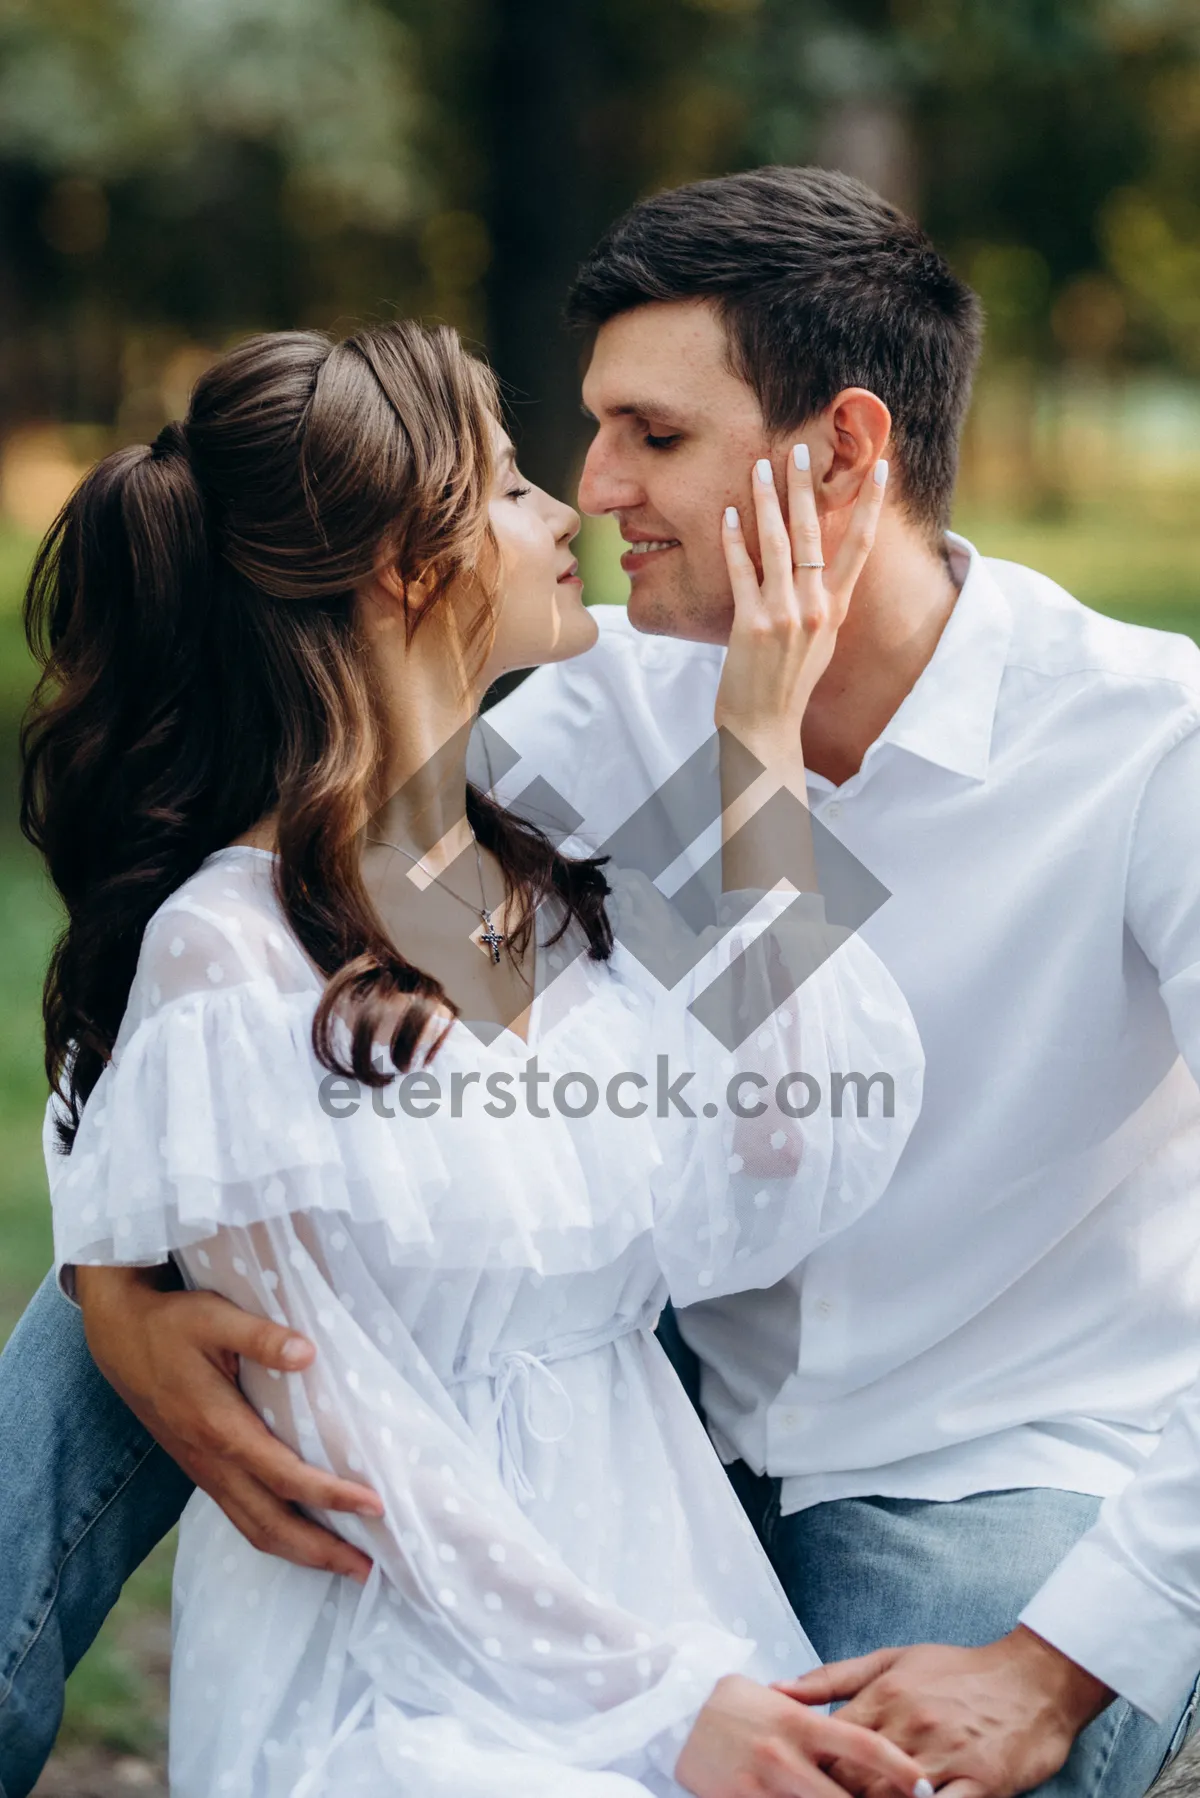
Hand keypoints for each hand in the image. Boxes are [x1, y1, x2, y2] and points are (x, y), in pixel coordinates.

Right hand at [75, 1265, 382, 1580]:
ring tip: (346, 1564)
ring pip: (254, 1528)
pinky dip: (277, 1537)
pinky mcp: (202, 1469)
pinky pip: (242, 1516)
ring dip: (301, 1552)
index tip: (374, 1505)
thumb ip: (260, 1336)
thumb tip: (308, 1353)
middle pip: (270, 1525)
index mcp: (219, 1427)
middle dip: (320, 1551)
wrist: (120, 1340)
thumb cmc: (171, 1325)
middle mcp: (211, 1461)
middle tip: (369, 1571)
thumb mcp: (213, 1318)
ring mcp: (204, 1471)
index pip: (283, 1476)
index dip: (330, 1495)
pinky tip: (304, 1536)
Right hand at [677, 1672, 930, 1797]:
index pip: (861, 1745)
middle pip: (847, 1797)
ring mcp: (762, 1785)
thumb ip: (819, 1717)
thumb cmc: (734, 1703)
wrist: (674, 1713)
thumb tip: (863, 1739)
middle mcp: (784, 1756)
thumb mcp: (779, 1699)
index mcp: (799, 1722)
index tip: (925, 1784)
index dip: (898, 1768)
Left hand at [713, 446, 887, 774]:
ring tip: (759, 466)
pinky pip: (742, 572)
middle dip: (807, 488)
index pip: (862, 546)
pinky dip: (734, 542)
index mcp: (835, 609)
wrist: (765, 726)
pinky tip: (729, 515)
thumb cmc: (789, 684)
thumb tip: (825, 567)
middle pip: (816, 534)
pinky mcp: (751, 624)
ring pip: (777, 545)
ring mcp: (784, 615)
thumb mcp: (819, 641)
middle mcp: (815, 608)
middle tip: (800, 449)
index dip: (872, 505)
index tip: (881, 468)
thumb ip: (823, 603)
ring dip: (767, 502)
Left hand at [775, 1628, 1113, 1797]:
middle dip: (830, 1797)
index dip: (807, 1770)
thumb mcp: (893, 1661)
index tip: (789, 1783)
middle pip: (851, 1780)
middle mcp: (910, 1726)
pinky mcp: (981, 1784)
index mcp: (884, 1696)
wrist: (1034, 1679)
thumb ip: (832, 1679)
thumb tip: (776, 1690)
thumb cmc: (960, 1672)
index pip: (828, 1743)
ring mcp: (945, 1757)